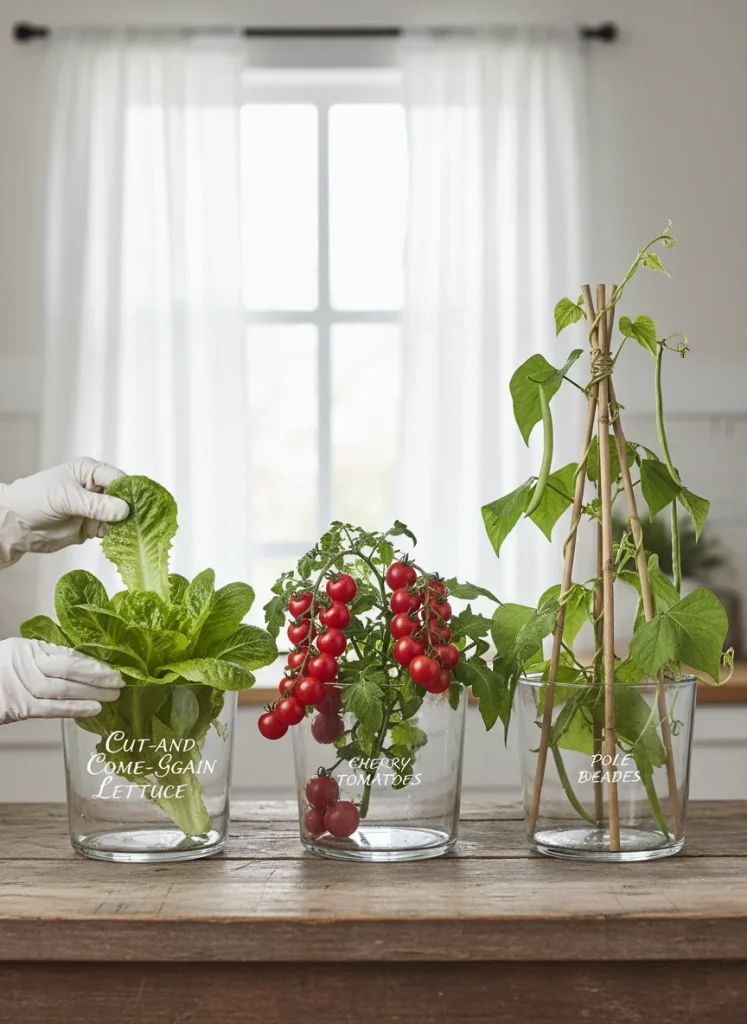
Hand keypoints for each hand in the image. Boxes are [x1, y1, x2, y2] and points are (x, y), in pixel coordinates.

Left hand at [0, 457, 129, 567]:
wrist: (14, 525)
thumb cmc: (33, 500)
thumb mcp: (66, 498)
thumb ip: (95, 505)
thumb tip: (124, 510)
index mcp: (89, 472)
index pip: (118, 478)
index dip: (129, 491)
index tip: (138, 504)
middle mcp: (96, 489)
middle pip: (123, 498)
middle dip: (132, 509)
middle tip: (141, 521)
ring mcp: (95, 510)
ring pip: (120, 517)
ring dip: (126, 525)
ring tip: (134, 534)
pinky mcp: (92, 528)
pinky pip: (111, 532)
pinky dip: (117, 537)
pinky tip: (122, 541)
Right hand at [0, 637, 122, 725]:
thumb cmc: (0, 670)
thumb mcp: (20, 654)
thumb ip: (47, 656)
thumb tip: (82, 662)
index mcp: (28, 648)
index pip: (67, 654)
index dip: (92, 662)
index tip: (113, 666)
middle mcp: (26, 664)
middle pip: (68, 669)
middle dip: (97, 676)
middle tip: (119, 680)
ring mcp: (22, 687)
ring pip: (63, 690)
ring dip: (91, 693)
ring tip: (112, 695)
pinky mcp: (19, 708)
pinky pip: (52, 709)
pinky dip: (74, 709)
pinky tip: (93, 709)